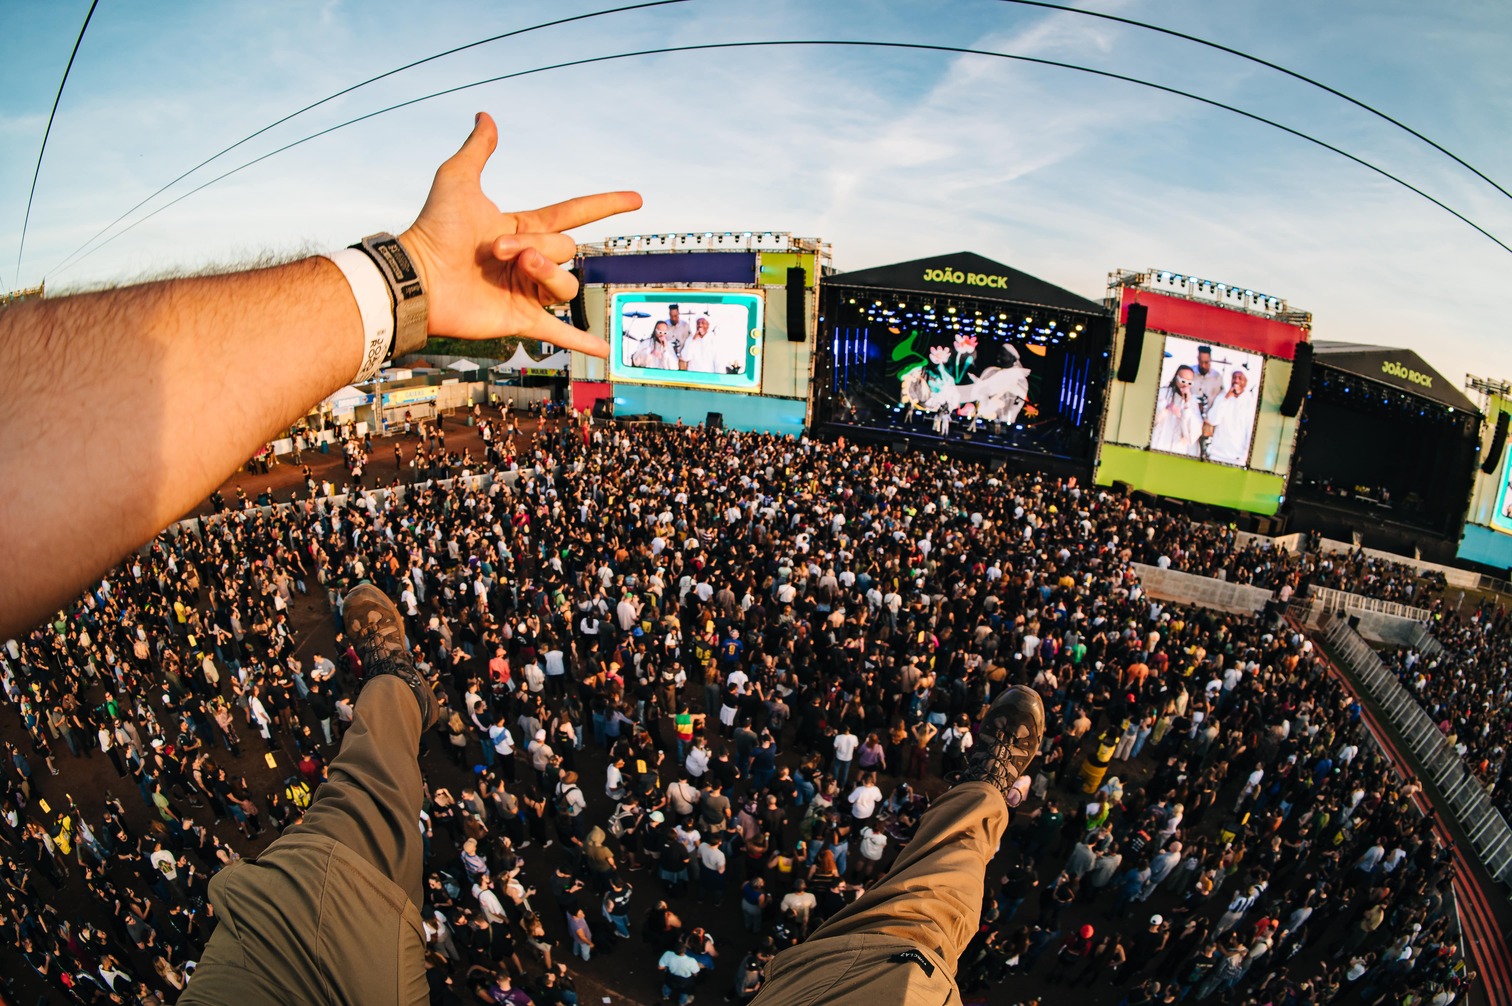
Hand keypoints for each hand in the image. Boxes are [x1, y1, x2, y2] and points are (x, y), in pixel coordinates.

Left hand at [400, 113, 641, 356]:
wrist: (421, 276)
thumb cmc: (435, 229)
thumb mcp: (458, 180)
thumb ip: (478, 150)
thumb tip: (485, 116)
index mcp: (523, 229)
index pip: (574, 214)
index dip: (605, 204)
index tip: (636, 199)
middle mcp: (530, 261)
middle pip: (565, 249)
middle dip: (537, 245)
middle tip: (497, 250)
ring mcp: (528, 292)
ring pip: (566, 284)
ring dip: (545, 273)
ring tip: (513, 269)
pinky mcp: (521, 319)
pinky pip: (559, 332)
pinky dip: (581, 342)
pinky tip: (605, 354)